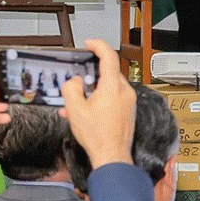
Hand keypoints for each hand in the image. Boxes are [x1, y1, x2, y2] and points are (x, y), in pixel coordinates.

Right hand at [60, 39, 134, 170]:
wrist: (112, 156)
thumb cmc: (98, 137)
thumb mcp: (75, 109)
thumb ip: (71, 89)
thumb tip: (74, 82)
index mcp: (113, 87)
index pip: (109, 56)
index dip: (98, 45)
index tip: (90, 44)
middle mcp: (124, 92)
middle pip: (108, 73)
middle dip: (91, 76)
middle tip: (78, 82)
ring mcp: (128, 102)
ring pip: (109, 87)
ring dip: (94, 91)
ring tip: (78, 104)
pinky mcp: (128, 111)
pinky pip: (114, 98)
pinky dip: (100, 100)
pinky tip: (87, 112)